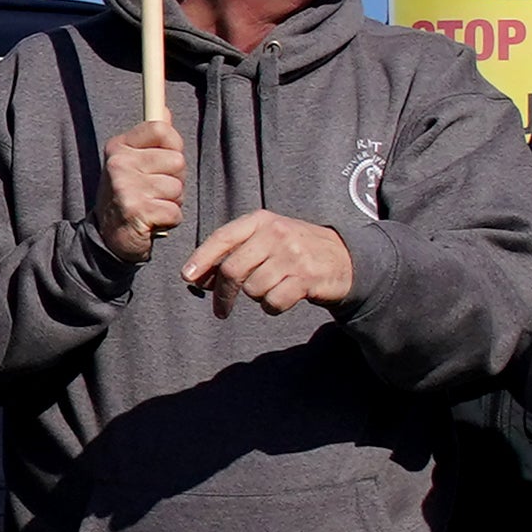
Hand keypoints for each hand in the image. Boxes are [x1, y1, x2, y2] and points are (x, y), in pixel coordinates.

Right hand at [95, 115, 186, 254]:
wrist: (108, 235)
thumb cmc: (129, 194)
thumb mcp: (133, 161)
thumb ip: (152, 137)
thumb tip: (166, 111)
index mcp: (119, 146)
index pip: (162, 129)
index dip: (173, 146)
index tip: (163, 161)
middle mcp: (119, 163)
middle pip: (177, 160)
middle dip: (175, 179)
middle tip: (154, 191)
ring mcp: (126, 187)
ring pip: (177, 187)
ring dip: (172, 201)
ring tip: (153, 205)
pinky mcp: (136, 211)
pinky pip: (175, 211)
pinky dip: (169, 219)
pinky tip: (152, 220)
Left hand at [179, 213, 354, 316]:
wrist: (344, 258)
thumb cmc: (294, 250)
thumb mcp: (266, 239)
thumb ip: (235, 252)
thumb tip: (199, 278)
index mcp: (261, 221)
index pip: (223, 238)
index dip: (201, 259)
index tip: (187, 278)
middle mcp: (275, 234)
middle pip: (233, 269)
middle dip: (222, 294)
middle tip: (221, 310)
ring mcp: (293, 255)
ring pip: (253, 289)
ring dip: (256, 298)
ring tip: (270, 290)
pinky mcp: (306, 278)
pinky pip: (273, 302)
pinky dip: (272, 308)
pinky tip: (282, 300)